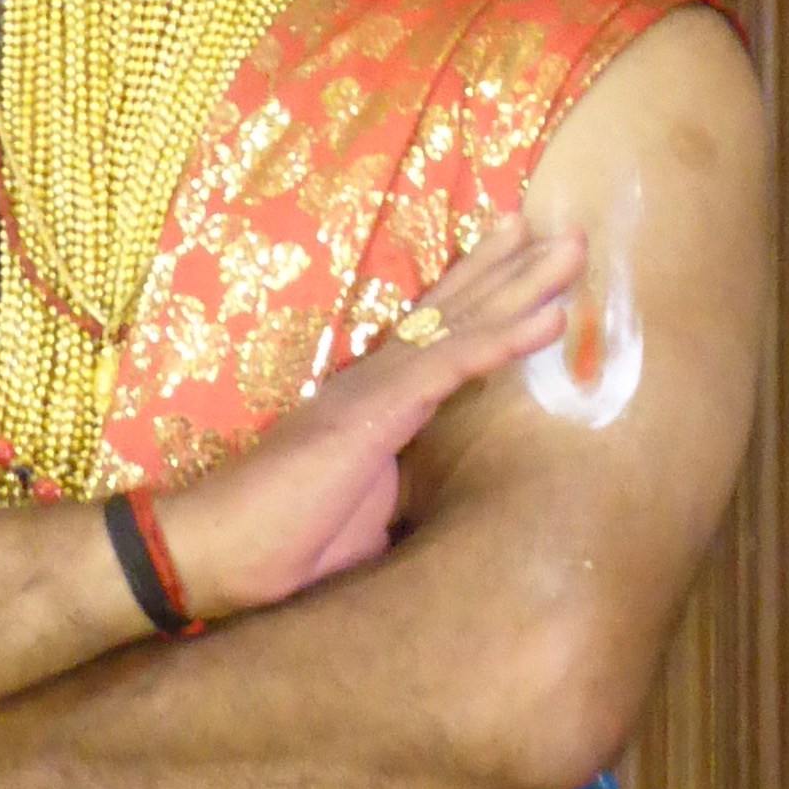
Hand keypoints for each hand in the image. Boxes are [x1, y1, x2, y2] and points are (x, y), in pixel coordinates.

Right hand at [154, 221, 582, 623]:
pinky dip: (504, 338)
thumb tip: (433, 519)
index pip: (434, 337)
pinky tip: (548, 317)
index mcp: (368, 405)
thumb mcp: (364, 522)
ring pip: (462, 324)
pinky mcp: (375, 412)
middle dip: (512, 271)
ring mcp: (373, 391)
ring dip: (523, 285)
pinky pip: (454, 363)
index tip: (517, 257)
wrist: (215, 555)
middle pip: (453, 312)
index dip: (478, 296)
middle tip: (565, 233)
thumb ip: (401, 501)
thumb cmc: (279, 548)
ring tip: (574, 248)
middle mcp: (371, 382)